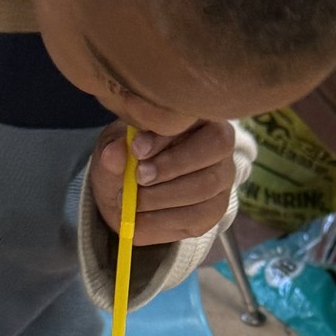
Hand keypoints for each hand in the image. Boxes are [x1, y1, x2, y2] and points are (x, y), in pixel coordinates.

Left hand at [88, 119, 235, 244]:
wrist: (125, 195)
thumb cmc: (126, 160)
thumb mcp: (113, 150)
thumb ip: (113, 150)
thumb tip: (113, 153)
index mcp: (198, 115)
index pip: (198, 117)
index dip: (168, 135)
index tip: (136, 149)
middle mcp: (219, 143)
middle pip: (214, 148)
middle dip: (171, 165)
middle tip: (138, 178)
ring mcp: (221, 178)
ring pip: (204, 186)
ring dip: (162, 197)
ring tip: (132, 201)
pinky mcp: (213, 210)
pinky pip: (196, 217)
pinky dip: (160, 221)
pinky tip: (138, 219)